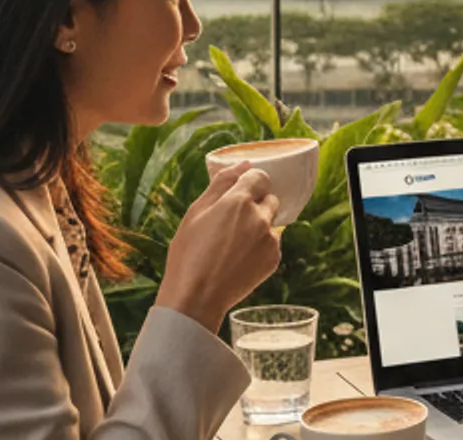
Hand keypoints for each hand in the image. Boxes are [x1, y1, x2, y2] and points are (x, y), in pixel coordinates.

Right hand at [155, 161, 282, 332]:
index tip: (237, 195)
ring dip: (258, 225)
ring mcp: (270, 240)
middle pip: (269, 198)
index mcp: (239, 201)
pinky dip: (260, 245)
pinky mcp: (274, 259)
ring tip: (232, 244)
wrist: (196, 298)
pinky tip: (238, 257)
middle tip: (231, 223)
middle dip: (255, 204)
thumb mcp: (196, 212)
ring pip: (271, 221)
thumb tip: (244, 163)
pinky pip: (272, 242)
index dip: (249, 184)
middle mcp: (260, 217)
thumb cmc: (189, 254)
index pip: (260, 176)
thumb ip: (222, 183)